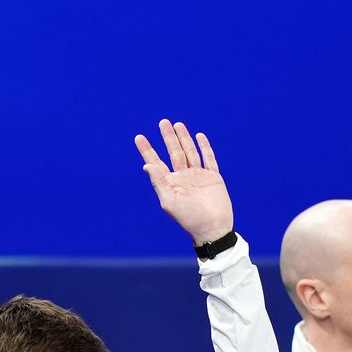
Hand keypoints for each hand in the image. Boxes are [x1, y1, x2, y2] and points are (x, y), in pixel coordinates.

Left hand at [134, 119, 233, 245]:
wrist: (213, 228)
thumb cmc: (189, 219)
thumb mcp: (170, 202)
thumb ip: (159, 183)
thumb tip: (147, 166)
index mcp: (170, 183)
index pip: (156, 162)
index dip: (147, 150)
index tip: (139, 137)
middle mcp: (183, 178)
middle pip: (174, 152)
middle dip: (168, 137)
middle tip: (162, 122)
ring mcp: (198, 176)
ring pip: (190, 152)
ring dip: (184, 138)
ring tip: (178, 124)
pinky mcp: (213, 177)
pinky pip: (208, 158)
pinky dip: (204, 147)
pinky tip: (199, 136)